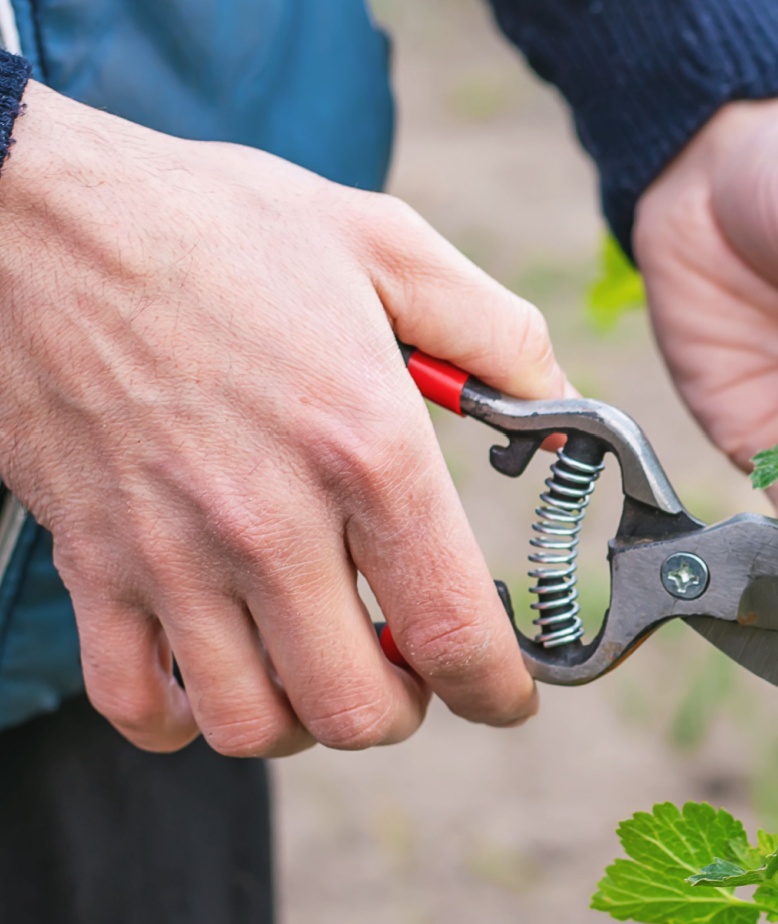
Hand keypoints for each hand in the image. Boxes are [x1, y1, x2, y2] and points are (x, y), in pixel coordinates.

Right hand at [0, 84, 566, 754]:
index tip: (510, 694)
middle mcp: (269, 521)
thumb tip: (562, 411)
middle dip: (408, 708)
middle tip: (415, 664)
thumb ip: (498, 335)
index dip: (498, 688)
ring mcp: (171, 552)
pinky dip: (185, 716)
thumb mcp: (390, 247)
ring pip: (252, 724)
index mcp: (364, 446)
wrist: (43, 216)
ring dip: (306, 718)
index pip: (452, 627)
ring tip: (324, 663)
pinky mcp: (92, 561)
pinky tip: (221, 667)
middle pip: (357, 707)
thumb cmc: (221, 226)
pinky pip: (136, 702)